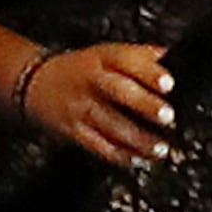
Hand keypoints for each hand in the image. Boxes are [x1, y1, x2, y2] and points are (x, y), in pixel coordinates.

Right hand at [20, 40, 174, 168]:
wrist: (36, 82)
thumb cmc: (83, 68)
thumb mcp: (108, 52)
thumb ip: (142, 55)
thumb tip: (175, 57)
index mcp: (104, 58)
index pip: (128, 61)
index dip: (149, 72)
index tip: (169, 83)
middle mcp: (92, 81)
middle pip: (119, 91)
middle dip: (145, 105)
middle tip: (168, 117)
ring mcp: (81, 107)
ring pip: (110, 124)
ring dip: (137, 139)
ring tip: (160, 147)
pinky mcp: (73, 130)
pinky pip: (96, 145)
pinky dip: (117, 154)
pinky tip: (136, 159)